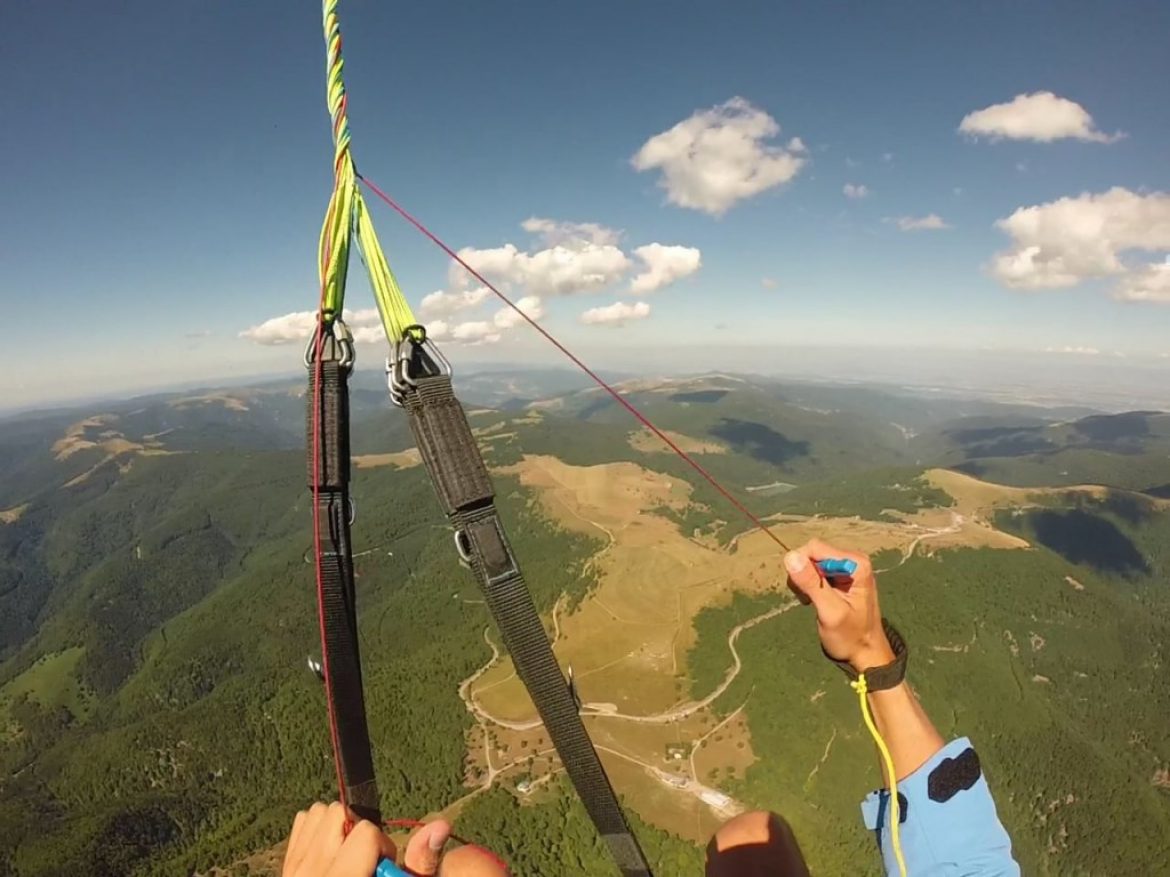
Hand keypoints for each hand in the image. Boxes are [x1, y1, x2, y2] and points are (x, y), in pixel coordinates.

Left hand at [282, 802, 505, 875]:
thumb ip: (419, 864)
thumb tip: (440, 825)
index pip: (365, 832)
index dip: (382, 845)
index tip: (383, 867)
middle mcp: (312, 873)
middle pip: (339, 813)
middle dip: (359, 831)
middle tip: (365, 860)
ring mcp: (294, 870)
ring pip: (319, 812)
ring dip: (338, 827)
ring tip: (347, 854)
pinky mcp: (287, 866)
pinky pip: (303, 822)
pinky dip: (318, 830)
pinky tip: (331, 852)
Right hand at [784, 540, 893, 671]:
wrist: (865, 652)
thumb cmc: (850, 636)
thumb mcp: (830, 612)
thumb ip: (812, 583)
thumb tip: (790, 556)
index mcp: (856, 563)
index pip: (814, 548)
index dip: (803, 568)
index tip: (806, 593)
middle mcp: (852, 559)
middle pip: (811, 553)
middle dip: (803, 575)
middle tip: (809, 600)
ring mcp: (846, 566)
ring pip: (809, 562)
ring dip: (804, 582)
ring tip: (813, 602)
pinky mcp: (839, 574)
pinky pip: (814, 570)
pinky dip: (809, 585)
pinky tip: (816, 600)